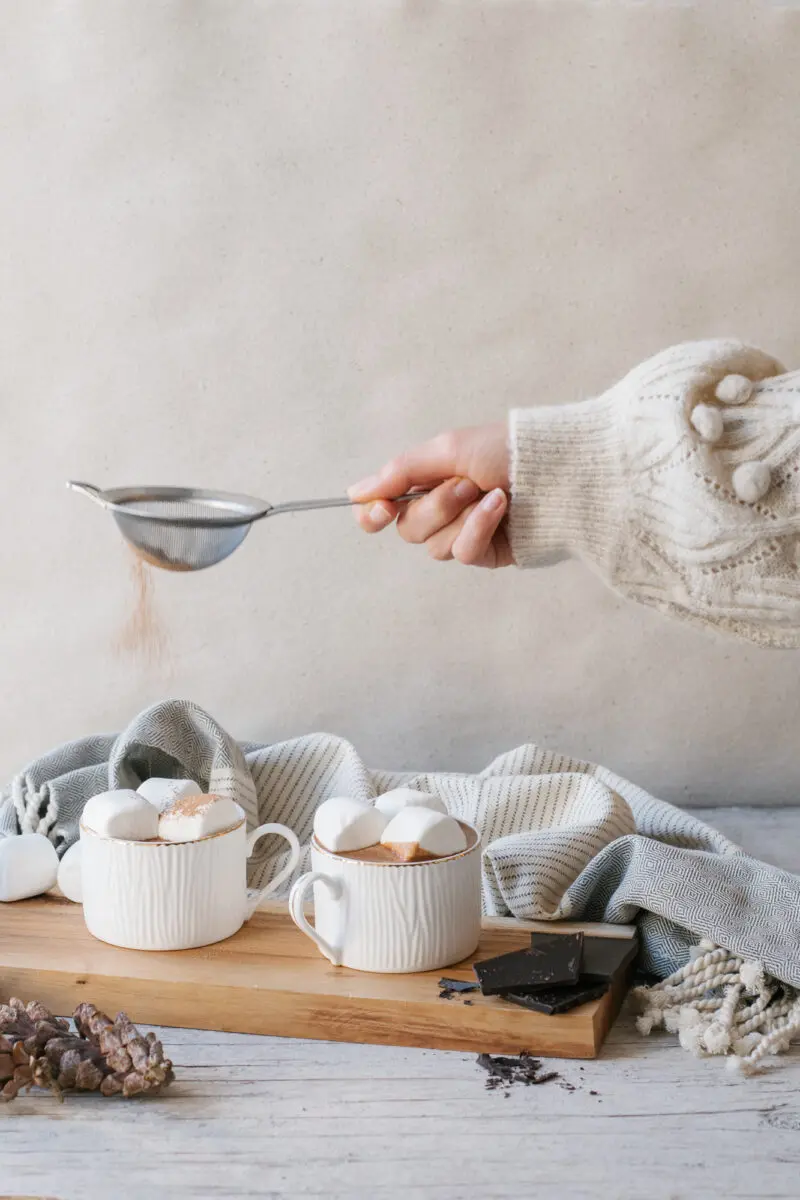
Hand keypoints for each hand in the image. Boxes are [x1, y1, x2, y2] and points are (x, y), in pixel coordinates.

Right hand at [347, 422, 512, 567]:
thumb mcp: (448, 449)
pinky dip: (479, 528)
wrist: (560, 468)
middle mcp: (443, 509)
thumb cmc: (507, 449)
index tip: (382, 509)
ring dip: (461, 517)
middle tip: (467, 484)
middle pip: (408, 529)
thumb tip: (355, 493)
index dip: (372, 515)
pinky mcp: (487, 553)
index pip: (384, 508)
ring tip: (492, 494)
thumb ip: (399, 472)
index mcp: (429, 480)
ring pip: (434, 545)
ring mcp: (464, 533)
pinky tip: (501, 508)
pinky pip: (464, 552)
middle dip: (436, 507)